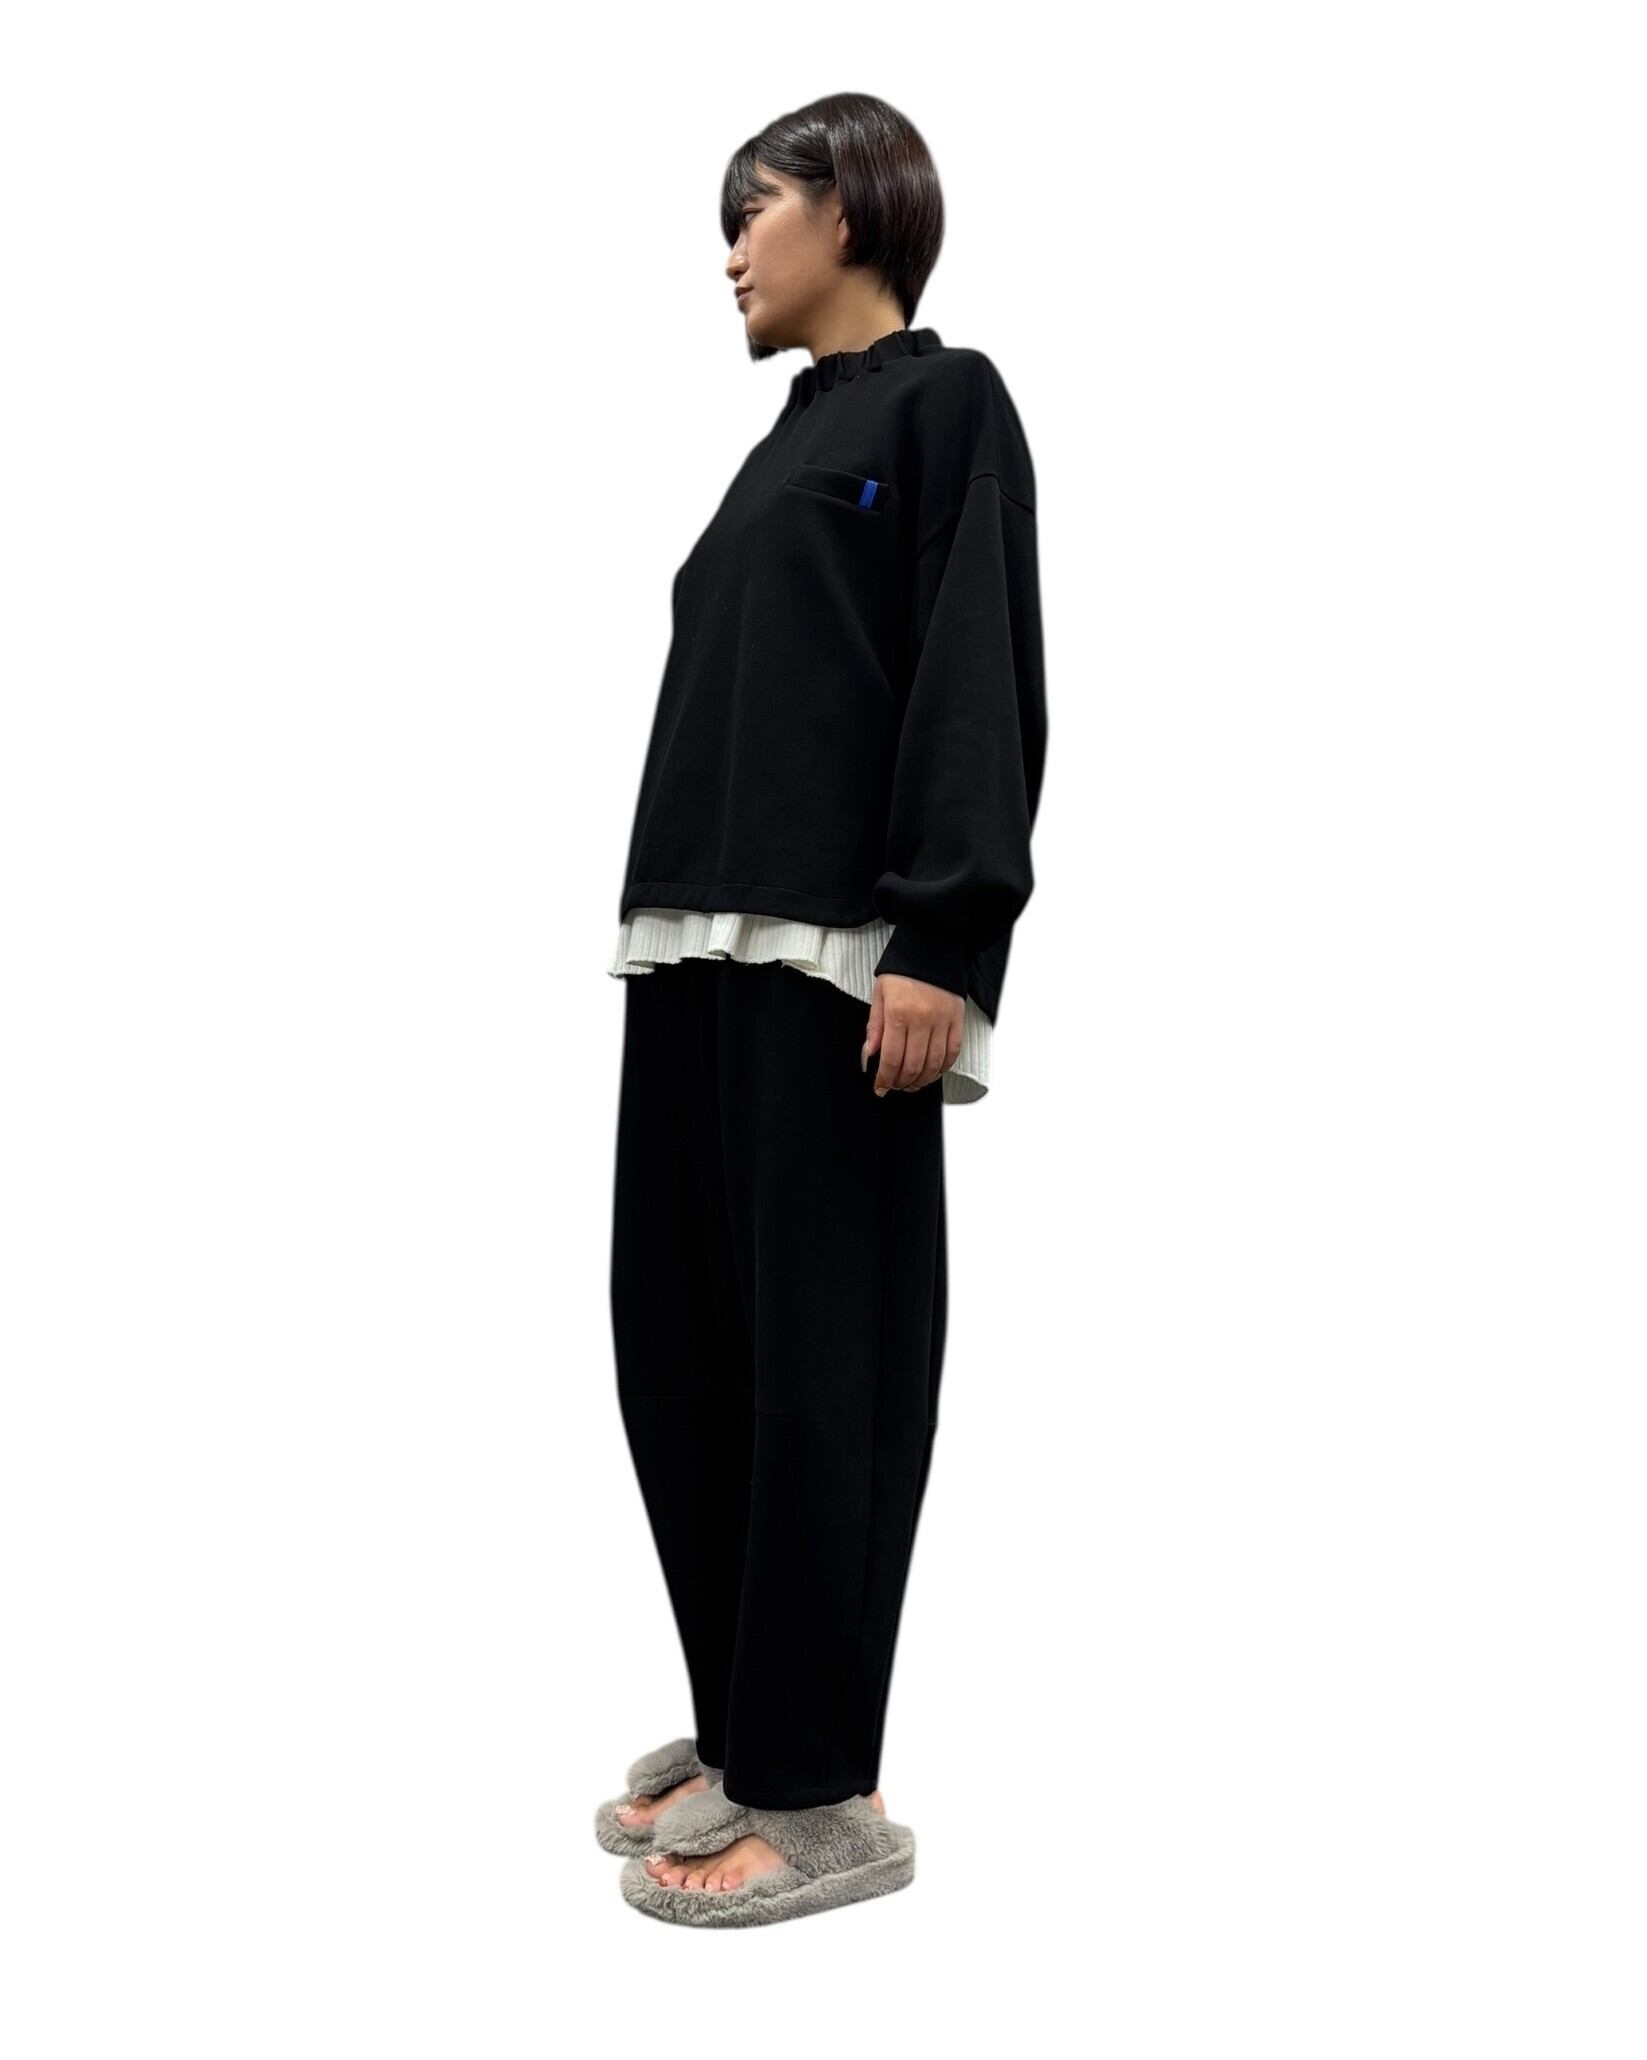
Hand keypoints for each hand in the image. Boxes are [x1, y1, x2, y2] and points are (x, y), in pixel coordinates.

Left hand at [861, 973, 963, 1095]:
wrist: (932, 948)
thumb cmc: (902, 971)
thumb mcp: (879, 994)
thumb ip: (875, 1027)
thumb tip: (869, 1055)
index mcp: (899, 1013)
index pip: (891, 1058)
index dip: (885, 1079)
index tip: (880, 1088)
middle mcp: (922, 1019)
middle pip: (913, 1066)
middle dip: (901, 1082)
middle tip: (894, 1086)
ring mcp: (943, 1021)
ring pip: (934, 1064)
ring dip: (922, 1080)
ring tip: (911, 1084)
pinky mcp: (958, 1020)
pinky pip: (952, 1052)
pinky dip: (942, 1068)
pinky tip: (932, 1073)